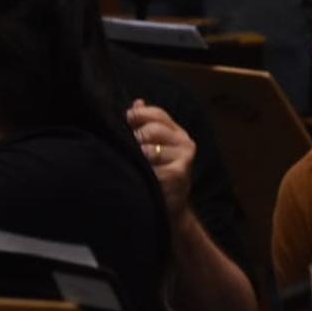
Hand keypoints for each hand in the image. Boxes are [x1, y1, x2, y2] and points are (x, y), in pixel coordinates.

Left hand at [127, 98, 195, 218]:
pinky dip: (142, 173)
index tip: (126, 120)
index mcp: (177, 133)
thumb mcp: (154, 146)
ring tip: (136, 166)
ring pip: (149, 149)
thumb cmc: (159, 174)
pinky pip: (151, 168)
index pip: (158, 114)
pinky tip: (141, 178)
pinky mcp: (178, 175)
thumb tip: (137, 103)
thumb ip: (146, 124)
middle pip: (151, 130)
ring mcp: (184, 158)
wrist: (172, 207)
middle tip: (130, 150)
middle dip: (135, 139)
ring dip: (137, 158)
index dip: (139, 115)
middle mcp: (185, 142)